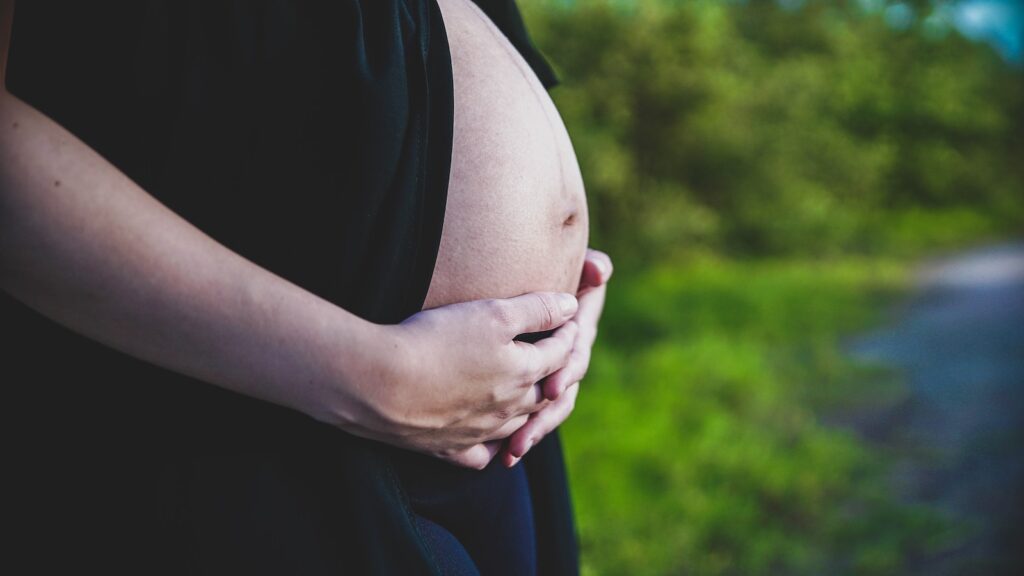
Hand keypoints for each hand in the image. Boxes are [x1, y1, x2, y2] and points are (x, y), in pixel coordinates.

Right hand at [360, 292, 578, 468]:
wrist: (379, 384)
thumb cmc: (437, 341)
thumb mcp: (493, 313)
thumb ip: (536, 309)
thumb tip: (571, 304)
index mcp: (523, 373)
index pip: (560, 353)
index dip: (567, 333)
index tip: (567, 317)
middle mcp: (508, 409)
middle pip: (544, 394)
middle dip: (556, 375)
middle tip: (557, 360)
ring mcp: (478, 432)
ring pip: (517, 426)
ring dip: (529, 413)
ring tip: (529, 397)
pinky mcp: (447, 448)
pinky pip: (479, 455)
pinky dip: (490, 448)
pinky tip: (487, 440)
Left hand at [501, 249, 612, 466]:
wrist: (496, 280)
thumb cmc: (535, 265)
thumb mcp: (559, 267)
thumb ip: (584, 267)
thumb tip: (600, 268)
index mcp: (573, 329)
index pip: (575, 353)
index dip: (566, 370)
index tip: (553, 385)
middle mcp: (562, 355)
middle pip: (560, 392)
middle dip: (544, 415)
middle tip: (524, 435)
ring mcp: (543, 375)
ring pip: (544, 409)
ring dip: (532, 431)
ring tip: (512, 451)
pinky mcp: (521, 388)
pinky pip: (520, 418)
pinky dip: (511, 436)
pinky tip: (498, 456)